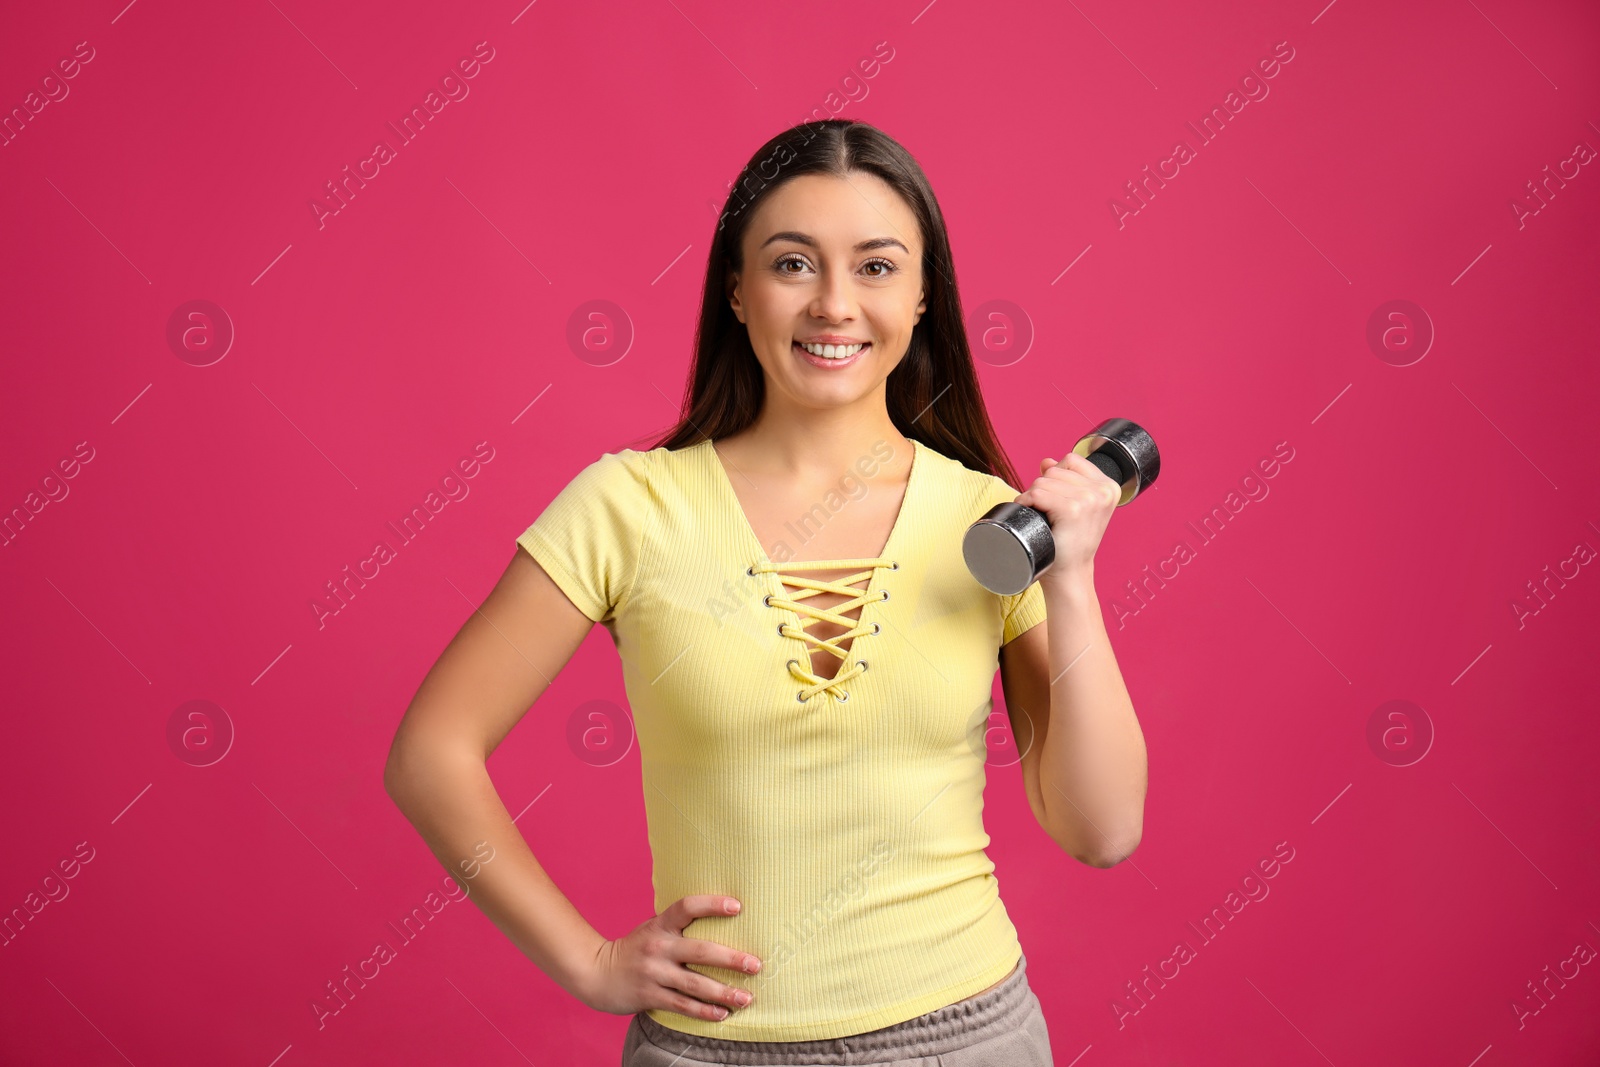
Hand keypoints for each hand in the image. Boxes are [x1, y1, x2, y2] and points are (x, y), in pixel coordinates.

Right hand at [576, 895, 760, 1022]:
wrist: (597, 973)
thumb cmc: (636, 948)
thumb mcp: (653, 927)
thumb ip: (678, 925)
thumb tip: (720, 917)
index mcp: (661, 924)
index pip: (687, 907)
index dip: (712, 904)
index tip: (737, 906)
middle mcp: (658, 946)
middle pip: (700, 950)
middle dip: (731, 959)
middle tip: (756, 965)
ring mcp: (654, 973)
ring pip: (695, 983)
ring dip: (723, 992)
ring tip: (746, 998)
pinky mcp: (650, 996)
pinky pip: (682, 1005)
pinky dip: (704, 1011)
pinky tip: (722, 1014)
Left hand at [1013, 453, 1120, 584]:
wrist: (1070, 572)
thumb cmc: (1071, 541)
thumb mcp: (1076, 506)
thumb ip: (1065, 480)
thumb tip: (1047, 461)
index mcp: (1109, 487)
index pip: (1071, 459)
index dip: (1056, 475)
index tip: (1057, 498)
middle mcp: (1103, 491)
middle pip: (1055, 469)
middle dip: (1043, 486)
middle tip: (1047, 511)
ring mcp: (1089, 500)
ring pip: (1043, 480)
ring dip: (1033, 495)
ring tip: (1041, 514)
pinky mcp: (1073, 511)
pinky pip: (1038, 493)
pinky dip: (1026, 501)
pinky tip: (1031, 513)